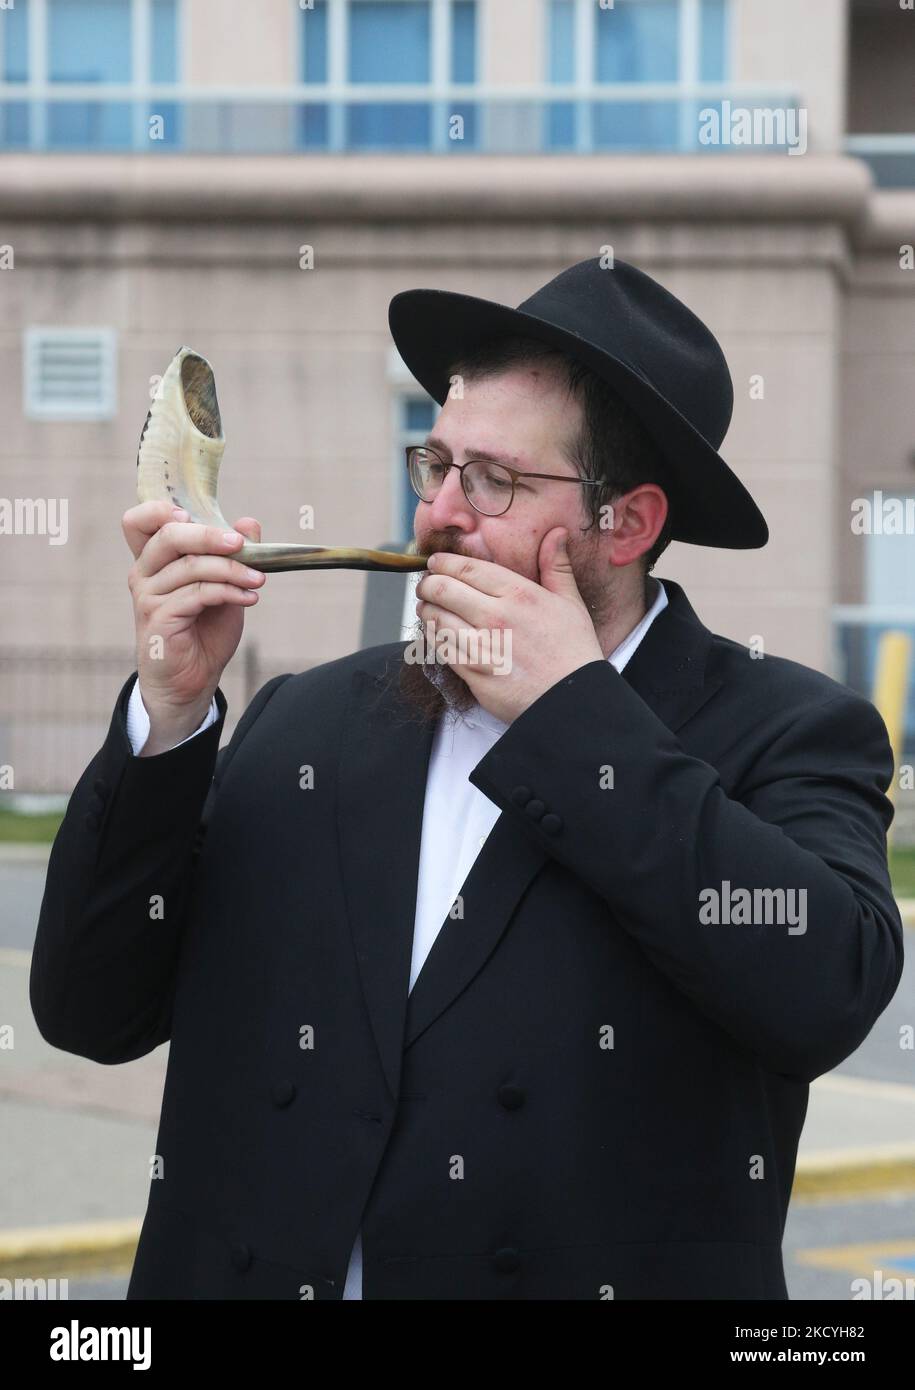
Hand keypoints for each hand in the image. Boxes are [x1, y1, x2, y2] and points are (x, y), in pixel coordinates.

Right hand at [123, 501, 265, 742]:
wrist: (192, 680)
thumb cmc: (204, 631)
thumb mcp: (224, 586)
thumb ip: (233, 554)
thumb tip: (248, 522)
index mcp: (154, 560)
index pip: (139, 521)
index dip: (159, 510)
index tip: (193, 515)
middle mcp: (144, 573)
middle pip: (167, 536)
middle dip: (208, 535)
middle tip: (241, 544)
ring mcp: (147, 595)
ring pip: (190, 566)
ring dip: (231, 570)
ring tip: (258, 580)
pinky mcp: (158, 617)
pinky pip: (198, 593)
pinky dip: (228, 591)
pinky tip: (248, 598)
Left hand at [414, 527, 604, 724]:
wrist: (572, 700)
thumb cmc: (573, 651)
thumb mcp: (570, 603)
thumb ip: (556, 566)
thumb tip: (556, 533)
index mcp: (518, 594)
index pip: (466, 568)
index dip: (443, 563)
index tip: (435, 563)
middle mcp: (495, 616)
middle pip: (442, 589)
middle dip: (427, 584)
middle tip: (426, 585)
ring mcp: (481, 646)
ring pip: (434, 618)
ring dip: (425, 610)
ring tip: (426, 607)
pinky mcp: (472, 673)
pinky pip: (440, 648)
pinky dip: (433, 637)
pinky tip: (436, 633)